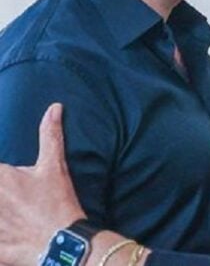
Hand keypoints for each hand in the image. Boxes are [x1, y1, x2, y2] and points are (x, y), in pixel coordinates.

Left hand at [0, 103, 85, 265]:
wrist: (62, 243)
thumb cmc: (57, 202)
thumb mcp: (54, 166)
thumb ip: (50, 135)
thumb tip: (55, 107)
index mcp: (0, 176)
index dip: (4, 176)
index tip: (14, 185)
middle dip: (2, 195)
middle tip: (15, 199)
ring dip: (1, 213)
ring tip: (12, 213)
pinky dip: (1, 235)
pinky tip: (9, 232)